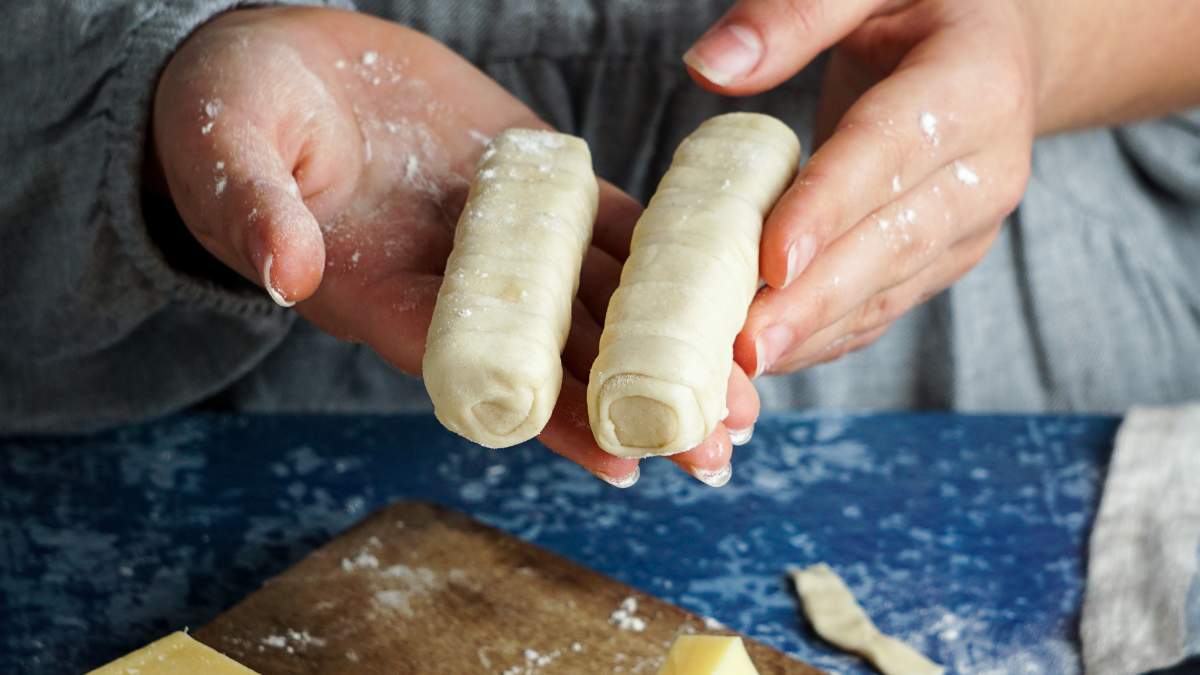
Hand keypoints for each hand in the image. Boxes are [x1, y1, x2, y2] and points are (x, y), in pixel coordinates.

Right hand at [152, 7, 756, 485]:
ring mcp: (507, 234)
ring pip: (603, 299)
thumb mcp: (227, 155)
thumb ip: (253, 210)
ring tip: (744, 393)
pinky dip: (666, 253)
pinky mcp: (537, 182)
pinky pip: (612, 223)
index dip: (551, 421)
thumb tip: (283, 270)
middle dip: (638, 402)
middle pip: (562, 358)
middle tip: (717, 449)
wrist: (279, 64)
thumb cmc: (230, 117)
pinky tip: (724, 283)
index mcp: (388, 296)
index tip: (620, 462)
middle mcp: (461, 284)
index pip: (484, 374)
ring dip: (674, 344)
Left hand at [682, 0, 1033, 374]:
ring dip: (815, 331)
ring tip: (744, 367)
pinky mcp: (944, 258)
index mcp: (977, 82)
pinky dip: (828, 336)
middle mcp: (988, 166)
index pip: (893, 151)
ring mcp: (971, 223)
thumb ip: (795, 15)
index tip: (772, 261)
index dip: (830, 209)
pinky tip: (774, 357)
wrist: (996, 47)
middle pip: (893, 240)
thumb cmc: (920, 4)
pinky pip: (885, 306)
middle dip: (815, 299)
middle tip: (745, 346)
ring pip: (890, 288)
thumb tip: (708, 66)